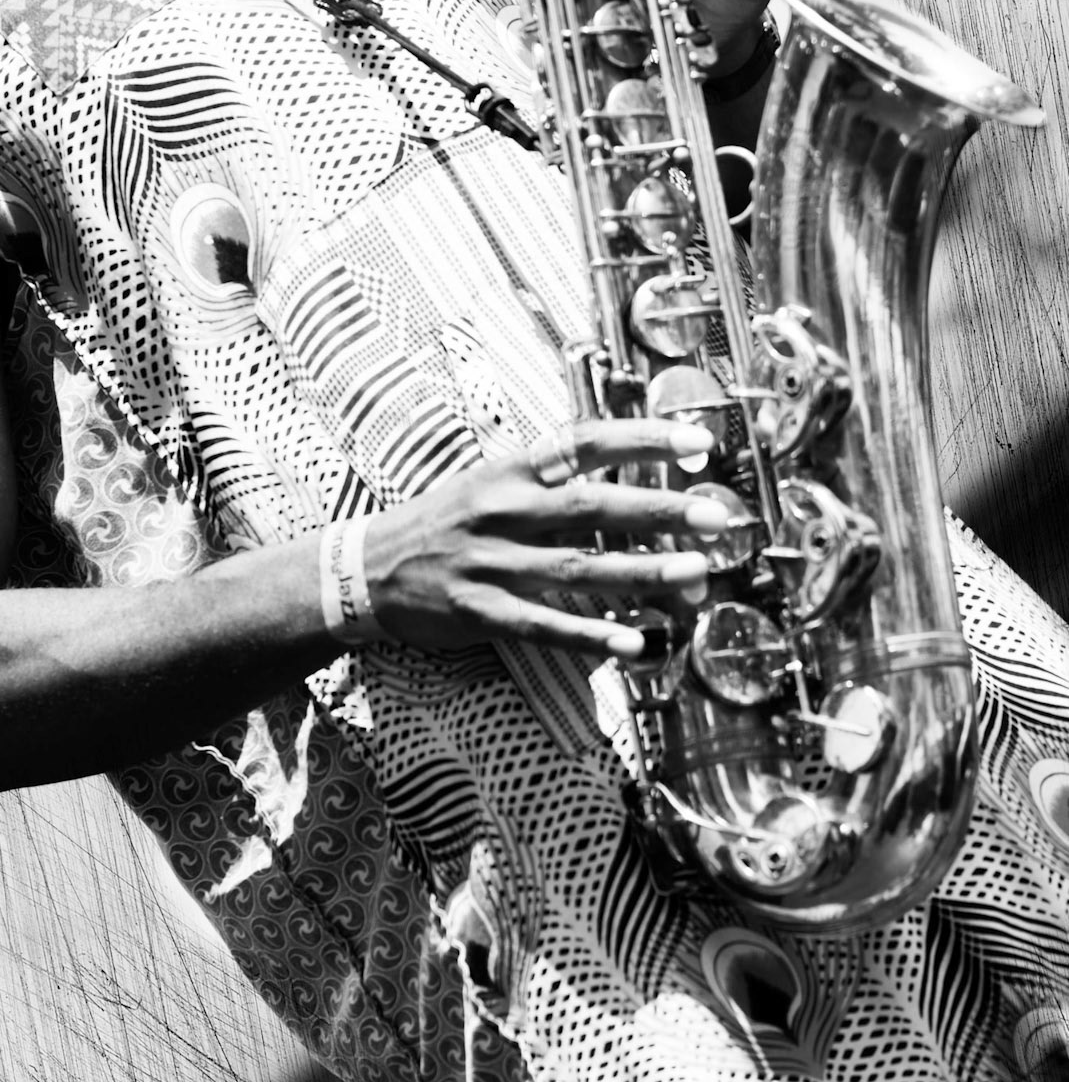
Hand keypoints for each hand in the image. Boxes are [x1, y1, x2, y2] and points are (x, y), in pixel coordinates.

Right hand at [362, 418, 728, 657]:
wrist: (365, 568)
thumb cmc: (442, 522)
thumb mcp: (489, 481)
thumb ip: (553, 485)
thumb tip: (632, 487)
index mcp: (510, 470)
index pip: (584, 442)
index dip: (641, 437)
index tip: (695, 439)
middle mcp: (504, 511)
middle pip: (592, 505)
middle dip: (659, 509)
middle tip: (715, 515)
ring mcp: (492, 563)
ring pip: (579, 567)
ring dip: (642, 572)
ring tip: (696, 573)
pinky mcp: (481, 612)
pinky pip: (546, 624)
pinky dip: (592, 634)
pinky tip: (636, 643)